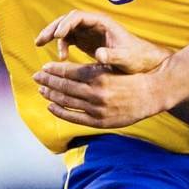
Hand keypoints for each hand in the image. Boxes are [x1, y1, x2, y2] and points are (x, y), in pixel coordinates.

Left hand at [34, 60, 168, 128]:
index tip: (44, 68)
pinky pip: (74, 117)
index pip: (68, 72)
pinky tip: (51, 106)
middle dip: (47, 81)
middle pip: (64, 86)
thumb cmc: (130, 77)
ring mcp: (97, 109)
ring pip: (66, 101)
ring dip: (51, 95)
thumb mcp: (111, 67)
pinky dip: (60, 112)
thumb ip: (90, 68)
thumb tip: (65, 69)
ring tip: (42, 90)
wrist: (151, 94)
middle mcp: (96, 93)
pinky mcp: (99, 121)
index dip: (53, 70)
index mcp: (98, 76)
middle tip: (36, 77)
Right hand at [35, 10, 171, 71]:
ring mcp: (89, 32)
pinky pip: (68, 39)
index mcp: (103, 23)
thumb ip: (114, 56)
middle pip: (68, 20)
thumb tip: (98, 54)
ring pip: (65, 29)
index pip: (79, 16)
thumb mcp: (127, 58)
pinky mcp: (87, 42)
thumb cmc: (139, 58)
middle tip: (40, 40)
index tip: (58, 36)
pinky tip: (60, 59)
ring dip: (52, 35)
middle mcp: (94, 25)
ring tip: (39, 44)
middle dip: (53, 28)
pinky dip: (61, 46)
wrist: (145, 62)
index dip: (66, 24)